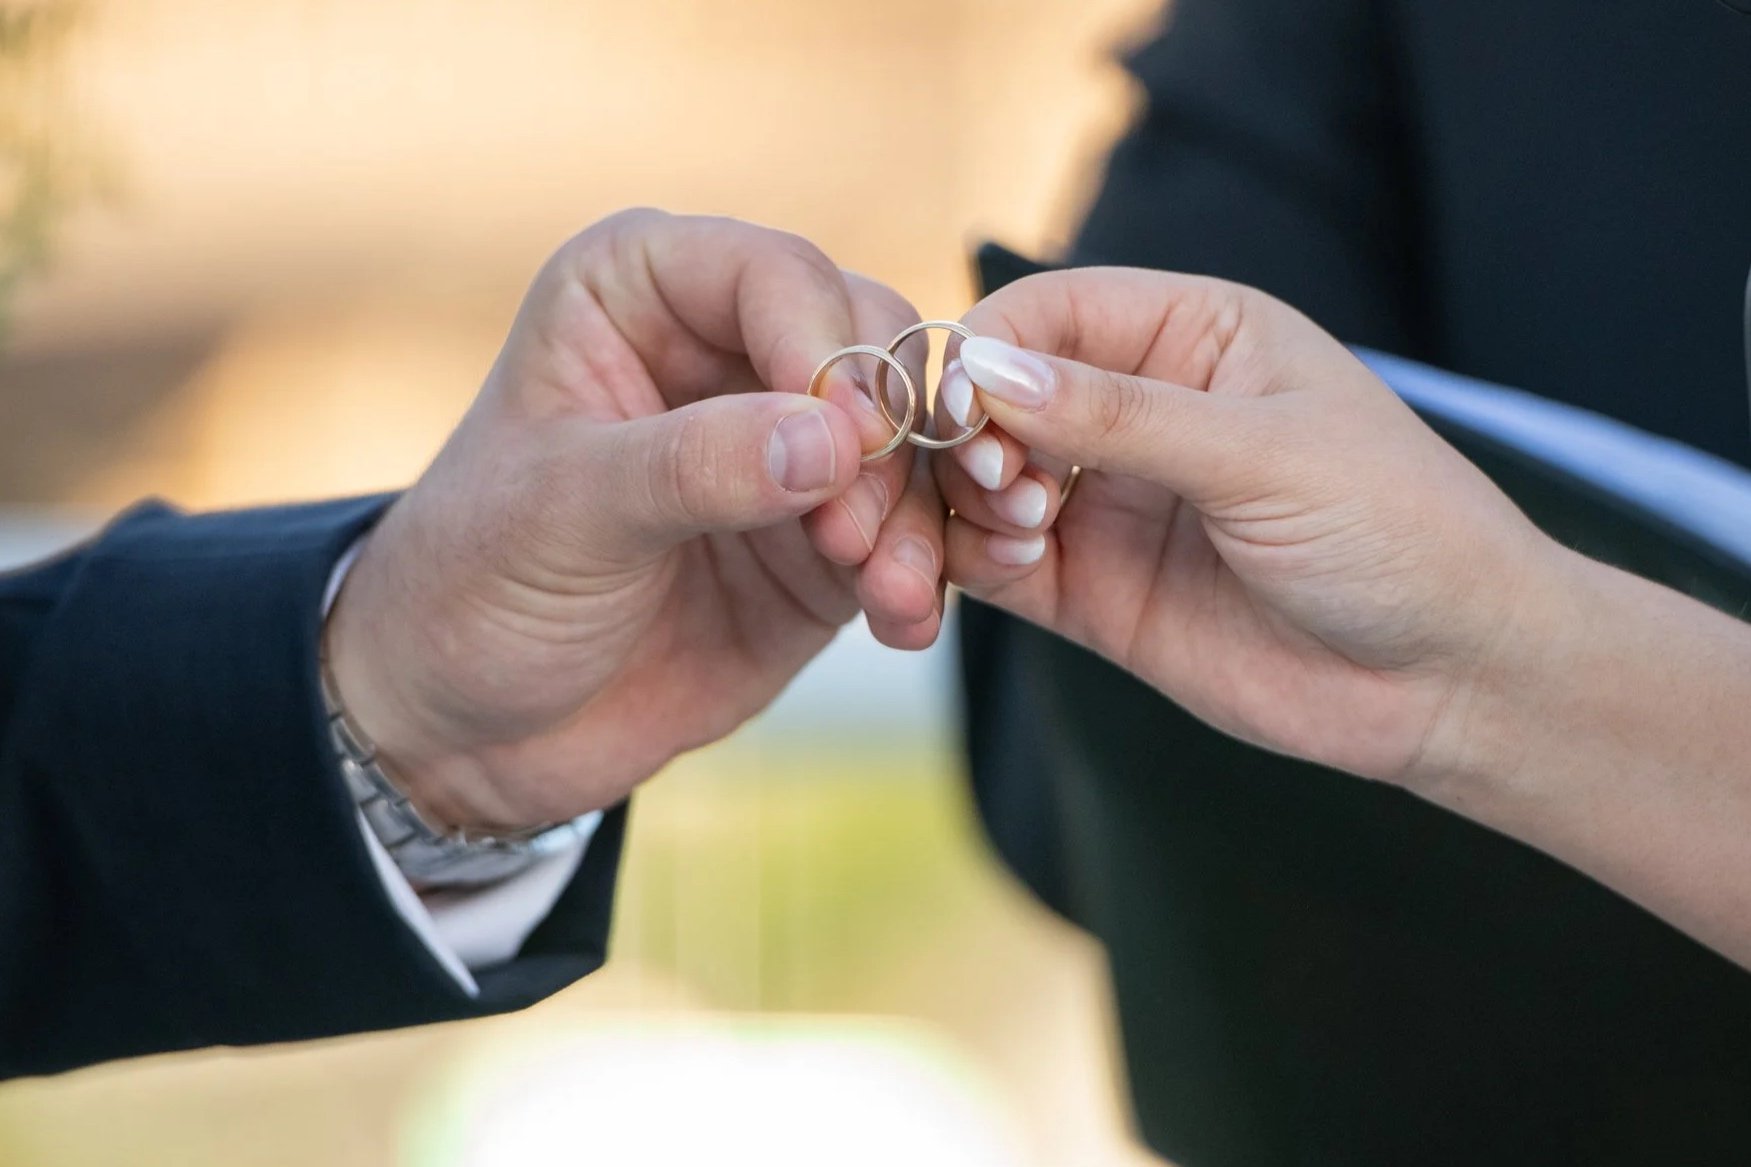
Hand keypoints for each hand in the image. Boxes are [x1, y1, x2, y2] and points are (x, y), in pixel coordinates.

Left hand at [326, 210, 944, 829]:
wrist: (471, 726)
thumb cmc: (475, 585)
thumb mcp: (562, 515)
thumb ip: (692, 466)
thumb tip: (832, 441)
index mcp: (640, 293)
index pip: (774, 276)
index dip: (825, 347)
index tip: (846, 439)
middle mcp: (726, 351)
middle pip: (868, 342)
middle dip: (886, 434)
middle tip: (856, 530)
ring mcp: (784, 446)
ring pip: (907, 439)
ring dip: (915, 515)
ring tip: (890, 593)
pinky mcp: (821, 539)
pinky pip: (906, 532)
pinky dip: (921, 571)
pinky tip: (904, 621)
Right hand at [938, 267, 1563, 784]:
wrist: (1451, 679)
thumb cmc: (1397, 530)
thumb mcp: (1264, 454)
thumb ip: (1122, 415)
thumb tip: (986, 370)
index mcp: (1192, 335)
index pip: (1048, 312)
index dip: (989, 350)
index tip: (971, 409)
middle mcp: (1136, 410)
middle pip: (996, 394)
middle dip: (974, 431)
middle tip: (1009, 480)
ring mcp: (1111, 502)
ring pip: (981, 480)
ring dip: (970, 497)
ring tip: (1028, 528)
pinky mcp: (1094, 590)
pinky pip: (995, 561)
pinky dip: (977, 559)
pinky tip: (1020, 567)